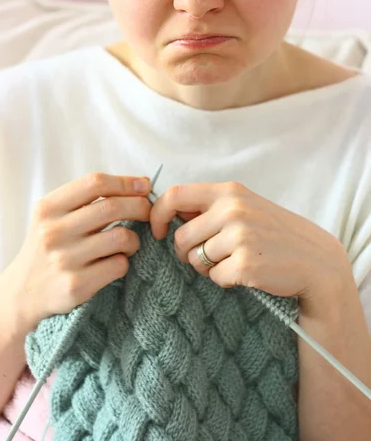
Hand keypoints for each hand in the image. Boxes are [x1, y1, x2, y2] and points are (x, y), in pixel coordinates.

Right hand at [11, 172, 151, 328]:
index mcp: (48, 208)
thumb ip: (87, 199)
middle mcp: (53, 232)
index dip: (126, 182)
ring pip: (121, 237)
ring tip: (128, 243)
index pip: (95, 183)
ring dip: (134, 239)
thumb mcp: (52, 216)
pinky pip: (119, 265)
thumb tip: (140, 183)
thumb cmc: (48, 247)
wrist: (23, 293)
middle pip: (112, 207)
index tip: (144, 185)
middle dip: (140, 206)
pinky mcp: (76, 285)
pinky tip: (114, 263)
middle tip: (148, 212)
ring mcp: (64, 260)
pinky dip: (124, 262)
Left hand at [150, 181, 351, 307]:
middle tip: (207, 256)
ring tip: (233, 261)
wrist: (314, 260)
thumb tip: (169, 213)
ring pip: (196, 259)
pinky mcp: (244, 264)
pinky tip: (245, 273)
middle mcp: (232, 210)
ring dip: (208, 267)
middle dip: (187, 252)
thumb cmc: (273, 232)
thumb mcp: (245, 206)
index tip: (160, 231)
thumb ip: (211, 207)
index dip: (158, 214)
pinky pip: (214, 277)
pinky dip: (224, 280)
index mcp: (229, 192)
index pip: (175, 195)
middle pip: (181, 237)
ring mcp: (239, 236)